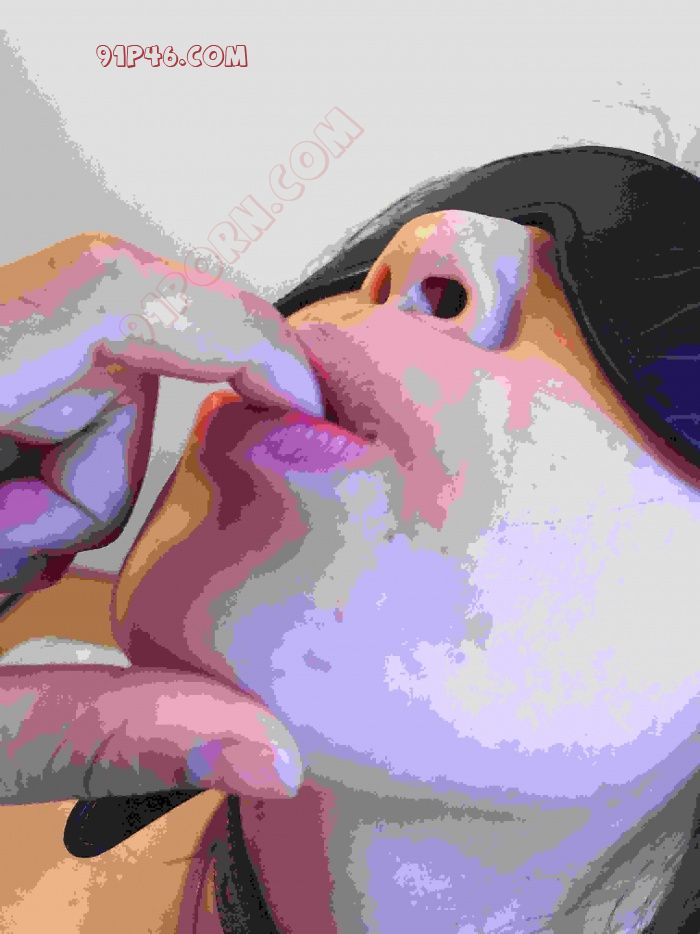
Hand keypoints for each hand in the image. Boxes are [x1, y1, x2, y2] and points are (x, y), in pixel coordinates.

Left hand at [0, 232, 313, 804]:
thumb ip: (104, 733)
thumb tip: (266, 752)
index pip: (103, 300)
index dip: (229, 332)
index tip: (301, 397)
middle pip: (102, 352)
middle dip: (108, 476)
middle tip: (32, 573)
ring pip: (84, 388)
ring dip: (74, 496)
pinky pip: (51, 409)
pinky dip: (52, 490)